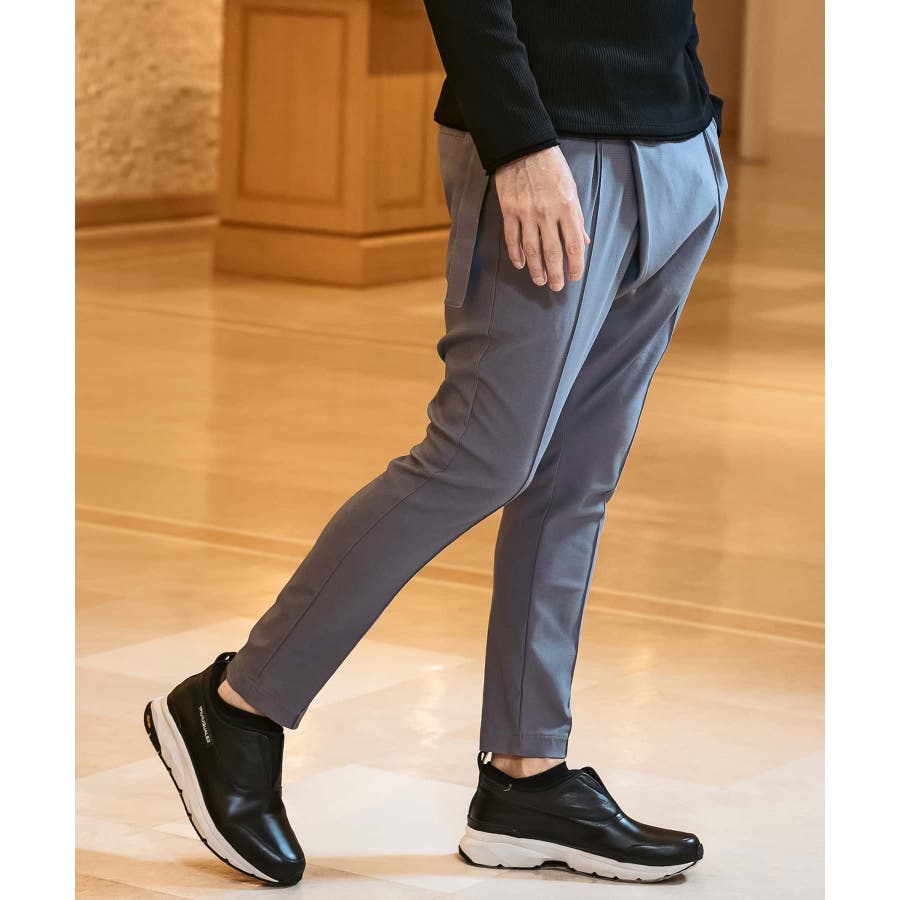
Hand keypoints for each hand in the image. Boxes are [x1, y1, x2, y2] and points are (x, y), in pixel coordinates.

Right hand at [494, 146, 589, 291]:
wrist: (524, 147)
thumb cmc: (552, 167)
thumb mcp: (572, 189)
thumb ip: (577, 217)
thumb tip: (584, 241)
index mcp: (568, 208)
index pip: (574, 245)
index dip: (576, 265)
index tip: (575, 277)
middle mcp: (548, 214)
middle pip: (553, 253)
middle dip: (556, 274)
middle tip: (556, 287)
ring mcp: (527, 214)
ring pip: (532, 250)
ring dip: (536, 269)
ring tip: (539, 281)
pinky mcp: (509, 211)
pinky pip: (512, 239)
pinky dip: (516, 254)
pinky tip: (520, 265)